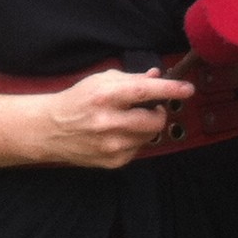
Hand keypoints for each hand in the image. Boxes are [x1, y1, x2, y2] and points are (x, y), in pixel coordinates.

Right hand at [28, 68, 196, 168]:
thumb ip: (132, 79)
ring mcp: (111, 145)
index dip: (170, 89)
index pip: (144, 91)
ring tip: (127, 120)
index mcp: (105, 97)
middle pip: (154, 120)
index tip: (187, 88)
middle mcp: (108, 122)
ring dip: (146, 126)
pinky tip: (117, 135)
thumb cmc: (77, 101)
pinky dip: (134, 140)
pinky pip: (138, 148)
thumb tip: (157, 76)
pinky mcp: (113, 161)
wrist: (50, 129)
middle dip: (158, 112)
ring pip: (149, 135)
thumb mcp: (101, 81)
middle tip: (149, 107)